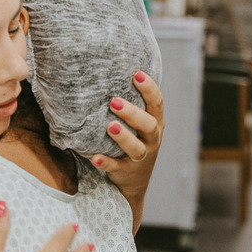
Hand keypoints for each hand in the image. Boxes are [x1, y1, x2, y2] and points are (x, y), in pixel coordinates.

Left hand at [89, 71, 163, 200]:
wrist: (134, 180)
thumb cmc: (134, 140)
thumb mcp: (138, 123)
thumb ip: (130, 103)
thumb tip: (106, 71)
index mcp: (155, 122)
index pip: (157, 103)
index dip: (149, 88)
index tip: (136, 74)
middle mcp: (151, 139)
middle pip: (149, 125)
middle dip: (132, 113)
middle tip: (113, 101)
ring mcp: (140, 156)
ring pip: (137, 148)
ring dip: (123, 137)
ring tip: (109, 126)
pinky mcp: (127, 171)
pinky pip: (117, 167)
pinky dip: (106, 163)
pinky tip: (94, 157)